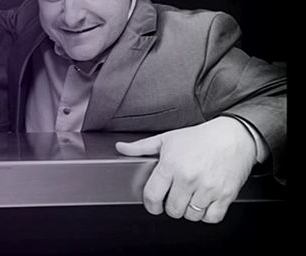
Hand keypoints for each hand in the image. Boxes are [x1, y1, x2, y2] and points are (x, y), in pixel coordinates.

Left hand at [115, 116, 256, 222]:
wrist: (234, 136)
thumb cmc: (200, 138)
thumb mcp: (167, 139)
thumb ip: (141, 147)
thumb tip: (121, 148)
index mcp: (171, 165)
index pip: (152, 195)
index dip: (151, 204)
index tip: (154, 205)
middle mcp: (188, 177)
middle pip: (172, 209)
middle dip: (171, 206)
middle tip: (175, 197)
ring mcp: (207, 188)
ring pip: (190, 215)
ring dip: (189, 211)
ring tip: (190, 198)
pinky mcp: (225, 195)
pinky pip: (211, 218)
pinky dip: (207, 215)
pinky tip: (204, 203)